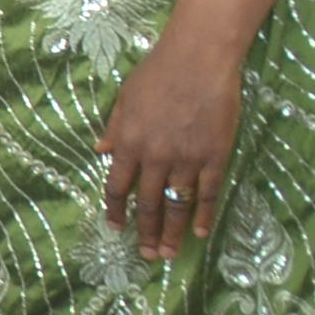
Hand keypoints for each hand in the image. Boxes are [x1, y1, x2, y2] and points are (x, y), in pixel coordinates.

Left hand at [99, 43, 243, 260]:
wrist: (199, 60)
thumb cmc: (159, 73)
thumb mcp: (125, 98)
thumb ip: (115, 128)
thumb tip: (100, 151)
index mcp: (129, 142)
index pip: (117, 186)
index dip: (116, 209)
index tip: (116, 228)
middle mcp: (155, 156)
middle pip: (146, 203)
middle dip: (143, 231)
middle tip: (144, 254)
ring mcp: (186, 159)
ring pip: (175, 205)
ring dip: (170, 232)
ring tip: (166, 254)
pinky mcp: (214, 157)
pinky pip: (207, 194)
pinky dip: (203, 216)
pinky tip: (199, 233)